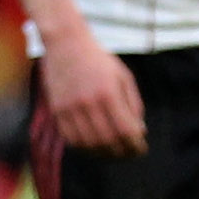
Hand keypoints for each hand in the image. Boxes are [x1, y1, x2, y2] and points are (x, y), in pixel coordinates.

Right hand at [40, 31, 145, 156]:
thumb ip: (133, 104)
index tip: (141, 149)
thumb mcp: (124, 77)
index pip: (125, 130)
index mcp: (108, 93)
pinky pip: (70, 139)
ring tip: (114, 153)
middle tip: (129, 154)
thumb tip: (139, 132)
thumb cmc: (100, 60)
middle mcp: (88, 102)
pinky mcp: (57, 110)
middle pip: (107, 140)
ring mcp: (70, 107)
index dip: (135, 145)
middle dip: (122, 152)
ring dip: (103, 154)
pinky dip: (84, 148)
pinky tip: (94, 147)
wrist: (66, 43)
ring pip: (88, 143)